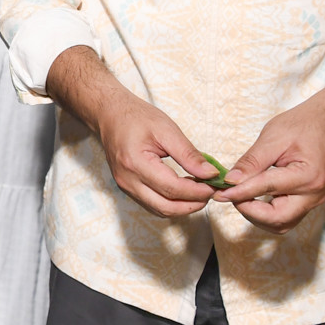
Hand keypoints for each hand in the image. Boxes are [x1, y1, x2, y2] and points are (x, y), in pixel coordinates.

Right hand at [93, 93, 219, 217]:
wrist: (110, 114)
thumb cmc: (136, 117)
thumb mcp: (167, 130)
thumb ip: (189, 154)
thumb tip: (211, 173)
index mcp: (136, 163)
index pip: (172, 189)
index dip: (197, 192)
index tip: (214, 185)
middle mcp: (127, 180)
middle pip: (166, 207)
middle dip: (192, 204)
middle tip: (210, 193)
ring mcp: (125, 186)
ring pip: (159, 210)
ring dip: (182, 206)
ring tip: (199, 192)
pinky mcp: (127, 187)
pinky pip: (152, 204)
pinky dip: (171, 203)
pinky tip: (183, 191)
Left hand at [215, 75, 324, 233]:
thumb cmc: (301, 126)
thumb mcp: (272, 137)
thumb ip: (251, 162)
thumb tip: (231, 181)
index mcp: (308, 175)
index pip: (267, 189)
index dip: (240, 193)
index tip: (220, 193)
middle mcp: (314, 194)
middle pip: (278, 219)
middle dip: (249, 211)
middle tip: (229, 195)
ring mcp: (313, 201)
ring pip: (281, 223)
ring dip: (256, 216)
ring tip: (239, 196)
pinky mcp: (307, 202)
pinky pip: (285, 217)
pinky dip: (265, 213)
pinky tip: (252, 199)